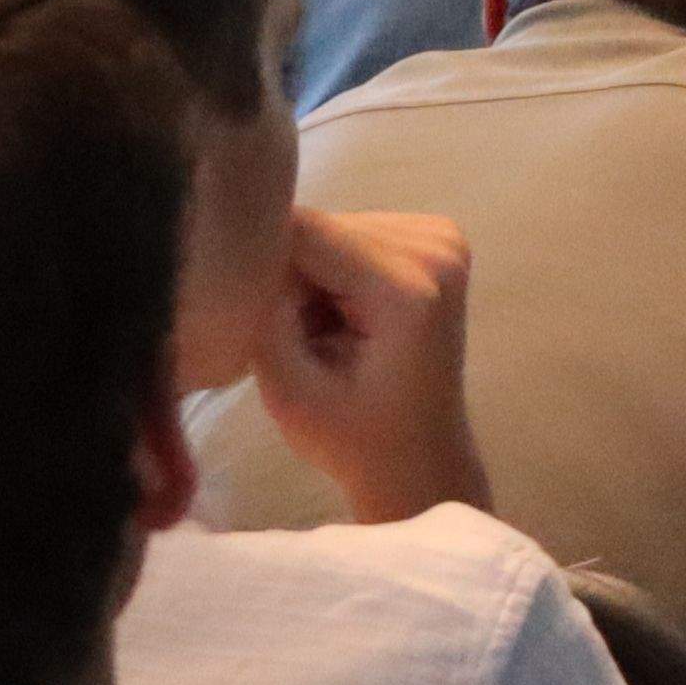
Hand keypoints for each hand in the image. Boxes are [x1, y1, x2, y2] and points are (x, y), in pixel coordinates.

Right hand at [254, 203, 489, 523]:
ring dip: (312, 275)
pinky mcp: (435, 237)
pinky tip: (345, 315)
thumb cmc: (352, 440)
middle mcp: (435, 246)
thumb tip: (248, 245)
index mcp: (407, 287)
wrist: (418, 458)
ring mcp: (441, 236)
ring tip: (322, 332)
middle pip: (321, 226)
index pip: (306, 230)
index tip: (244, 305)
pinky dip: (335, 270)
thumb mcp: (287, 390)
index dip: (262, 261)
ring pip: (333, 228)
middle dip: (292, 275)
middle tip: (296, 337)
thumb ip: (263, 312)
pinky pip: (355, 234)